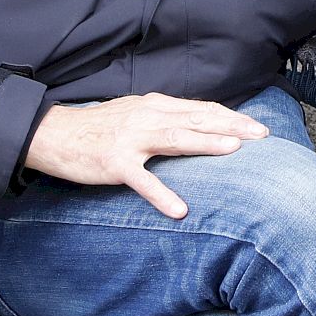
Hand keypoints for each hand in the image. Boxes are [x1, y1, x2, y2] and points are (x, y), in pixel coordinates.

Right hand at [23, 94, 268, 218]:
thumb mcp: (136, 113)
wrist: (54, 134)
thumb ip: (166, 117)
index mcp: (155, 106)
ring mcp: (131, 139)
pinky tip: (180, 209)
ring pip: (175, 139)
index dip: (230, 117)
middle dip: (231, 126)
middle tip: (261, 135)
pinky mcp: (115, 163)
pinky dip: (161, 194)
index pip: (200, 109)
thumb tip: (199, 123)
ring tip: (234, 151)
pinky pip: (142, 180)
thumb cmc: (99, 127)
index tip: (256, 127)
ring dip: (206, 143)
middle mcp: (147, 117)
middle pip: (196, 119)